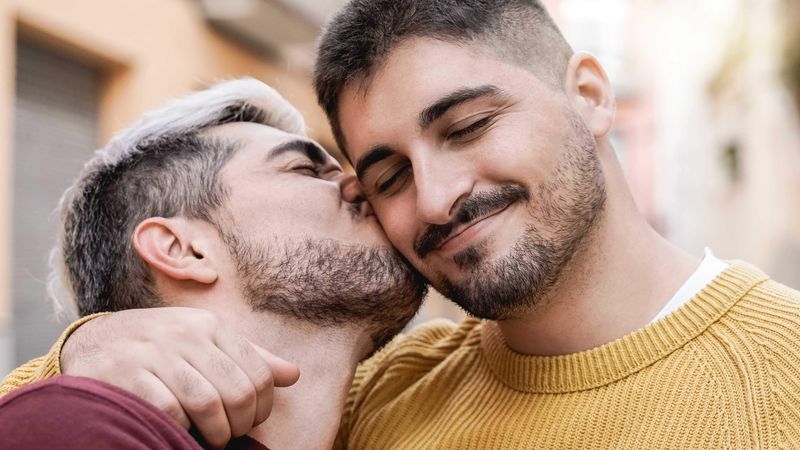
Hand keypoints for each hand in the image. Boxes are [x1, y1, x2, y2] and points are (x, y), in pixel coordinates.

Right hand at [61, 307, 299, 448]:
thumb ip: (248, 357)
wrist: (95, 340)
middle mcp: (185, 335)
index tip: (251, 421)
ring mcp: (155, 354)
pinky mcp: (127, 376)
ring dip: (216, 434)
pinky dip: (181, 429)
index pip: (259, 373)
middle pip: (238, 392)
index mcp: (210, 326)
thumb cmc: (161, 345)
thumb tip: (293, 375)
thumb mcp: (205, 340)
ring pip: (208, 404)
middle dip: (241, 424)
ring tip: (212, 438)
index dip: (262, 407)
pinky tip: (179, 429)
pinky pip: (170, 413)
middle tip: (231, 434)